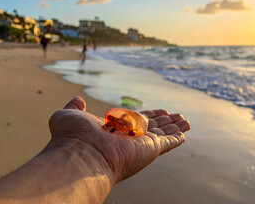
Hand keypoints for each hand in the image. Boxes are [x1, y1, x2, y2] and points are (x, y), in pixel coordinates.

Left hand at [47, 96, 189, 183]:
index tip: (157, 111)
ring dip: (174, 126)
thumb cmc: (71, 137)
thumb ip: (74, 108)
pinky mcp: (151, 148)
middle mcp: (128, 139)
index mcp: (113, 130)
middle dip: (164, 120)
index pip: (134, 121)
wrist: (81, 154)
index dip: (146, 115)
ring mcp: (140, 144)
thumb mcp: (69, 116)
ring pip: (162, 133)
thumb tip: (77, 99)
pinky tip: (184, 133)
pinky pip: (168, 142)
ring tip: (186, 121)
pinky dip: (177, 138)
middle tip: (176, 115)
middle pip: (152, 126)